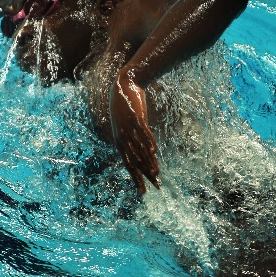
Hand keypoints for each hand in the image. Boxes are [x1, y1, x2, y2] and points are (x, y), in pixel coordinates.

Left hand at [109, 69, 159, 193]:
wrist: (124, 85)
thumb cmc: (125, 108)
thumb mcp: (125, 127)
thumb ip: (132, 140)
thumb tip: (143, 153)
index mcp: (119, 142)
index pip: (128, 165)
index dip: (136, 179)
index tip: (143, 192)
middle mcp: (122, 138)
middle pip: (135, 161)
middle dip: (145, 175)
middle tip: (155, 186)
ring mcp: (128, 128)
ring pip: (140, 149)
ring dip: (149, 163)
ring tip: (156, 174)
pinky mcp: (136, 118)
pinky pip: (144, 133)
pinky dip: (149, 142)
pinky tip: (154, 152)